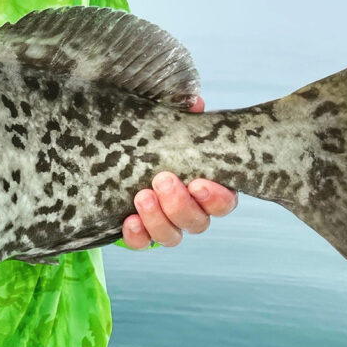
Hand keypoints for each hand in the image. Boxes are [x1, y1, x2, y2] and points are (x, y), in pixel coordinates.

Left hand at [121, 95, 237, 248]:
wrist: (122, 154)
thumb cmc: (158, 140)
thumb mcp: (170, 124)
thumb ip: (183, 113)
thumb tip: (194, 102)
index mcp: (207, 186)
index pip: (224, 202)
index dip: (216, 198)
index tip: (199, 183)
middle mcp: (192, 210)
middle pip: (198, 222)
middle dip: (180, 204)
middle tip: (162, 180)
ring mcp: (167, 224)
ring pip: (173, 236)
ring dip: (158, 219)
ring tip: (142, 196)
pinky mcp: (141, 232)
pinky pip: (142, 243)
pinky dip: (138, 236)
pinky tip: (130, 221)